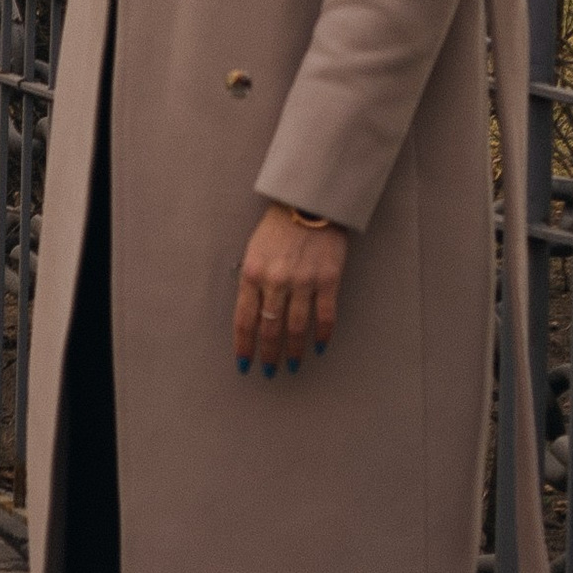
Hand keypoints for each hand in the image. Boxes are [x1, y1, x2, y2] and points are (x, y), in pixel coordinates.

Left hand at [233, 204, 347, 377]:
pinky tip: (320, 347)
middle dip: (268, 354)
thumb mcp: (254, 250)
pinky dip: (323, 335)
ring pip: (296, 328)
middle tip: (269, 371)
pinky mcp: (328, 280)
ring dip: (293, 351)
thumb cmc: (279, 226)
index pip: (244, 320)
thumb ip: (253, 281)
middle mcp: (276, 281)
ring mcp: (303, 281)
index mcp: (253, 273)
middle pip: (270, 329)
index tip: (245, 363)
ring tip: (291, 365)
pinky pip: (325, 316)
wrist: (309, 201)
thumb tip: (252, 314)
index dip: (244, 346)